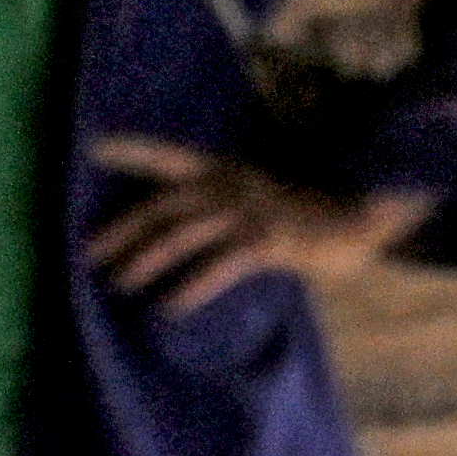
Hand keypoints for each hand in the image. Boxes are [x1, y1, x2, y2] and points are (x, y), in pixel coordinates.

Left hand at [88, 136, 421, 310]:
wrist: (368, 217)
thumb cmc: (311, 215)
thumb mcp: (265, 200)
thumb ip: (228, 209)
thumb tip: (184, 231)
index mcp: (227, 170)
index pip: (168, 155)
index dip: (132, 150)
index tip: (92, 146)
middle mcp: (232, 185)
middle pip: (163, 203)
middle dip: (122, 228)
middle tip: (87, 254)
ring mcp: (250, 212)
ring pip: (183, 232)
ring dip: (145, 259)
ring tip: (118, 284)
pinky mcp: (269, 242)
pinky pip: (219, 266)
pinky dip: (190, 288)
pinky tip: (168, 309)